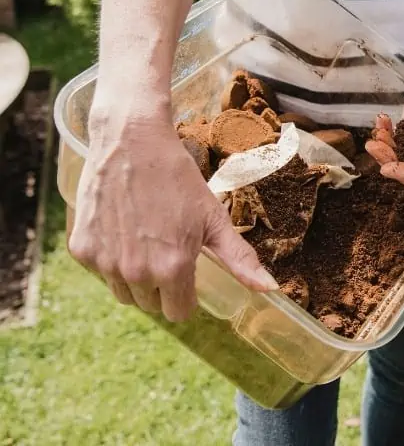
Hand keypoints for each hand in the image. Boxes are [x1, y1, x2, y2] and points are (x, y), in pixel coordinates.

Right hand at [68, 105, 276, 321]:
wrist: (132, 142)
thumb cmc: (178, 178)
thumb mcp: (214, 218)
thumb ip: (239, 259)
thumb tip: (270, 289)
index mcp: (172, 268)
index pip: (179, 312)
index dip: (187, 295)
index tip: (187, 271)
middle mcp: (136, 272)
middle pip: (152, 305)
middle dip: (162, 285)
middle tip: (167, 248)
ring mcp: (105, 263)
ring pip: (125, 293)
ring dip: (136, 277)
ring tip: (146, 240)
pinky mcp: (82, 250)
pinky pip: (101, 272)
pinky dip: (111, 259)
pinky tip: (122, 230)